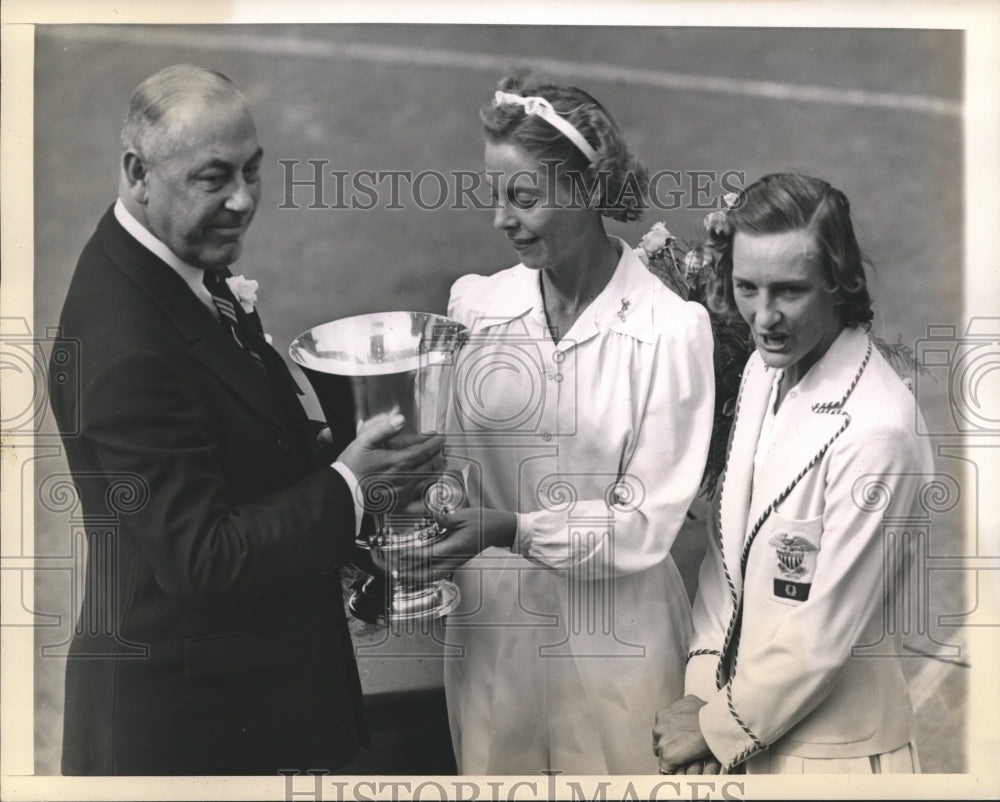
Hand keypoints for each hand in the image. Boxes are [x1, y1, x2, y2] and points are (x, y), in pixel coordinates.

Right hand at [337, 410, 445, 511]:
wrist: (342, 491)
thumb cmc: (351, 466)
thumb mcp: (364, 441)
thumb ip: (384, 429)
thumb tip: (400, 419)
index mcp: (399, 460)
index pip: (424, 450)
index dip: (435, 443)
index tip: (441, 437)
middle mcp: (406, 477)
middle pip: (429, 465)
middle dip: (439, 455)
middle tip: (444, 449)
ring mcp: (404, 493)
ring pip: (428, 481)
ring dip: (437, 471)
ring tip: (442, 464)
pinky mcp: (400, 506)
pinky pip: (420, 504)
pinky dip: (430, 498)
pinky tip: (434, 494)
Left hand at [395, 507, 516, 581]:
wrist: (498, 529)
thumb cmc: (481, 521)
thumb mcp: (462, 516)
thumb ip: (444, 518)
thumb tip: (429, 513)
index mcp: (455, 547)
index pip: (430, 554)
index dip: (414, 555)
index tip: (401, 555)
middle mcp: (455, 557)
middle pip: (430, 572)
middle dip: (413, 575)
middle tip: (397, 573)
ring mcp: (456, 561)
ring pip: (434, 574)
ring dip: (419, 577)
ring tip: (405, 577)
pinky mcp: (457, 560)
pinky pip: (439, 571)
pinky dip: (426, 573)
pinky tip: (418, 571)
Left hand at [652, 695, 713, 773]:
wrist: (713, 723)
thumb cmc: (707, 713)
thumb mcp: (690, 702)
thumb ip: (682, 709)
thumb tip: (687, 708)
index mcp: (661, 716)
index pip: (661, 732)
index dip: (671, 738)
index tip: (679, 742)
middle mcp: (658, 728)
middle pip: (659, 744)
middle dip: (670, 748)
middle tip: (683, 753)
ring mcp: (662, 743)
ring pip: (662, 757)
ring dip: (673, 760)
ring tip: (685, 764)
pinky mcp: (667, 756)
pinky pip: (666, 769)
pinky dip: (675, 771)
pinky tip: (684, 771)